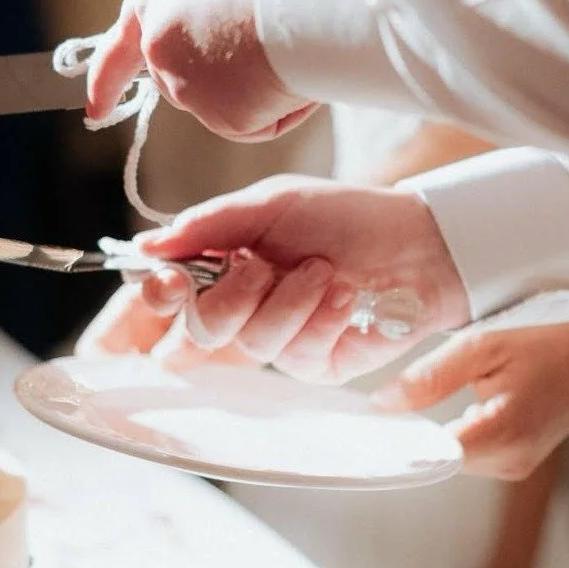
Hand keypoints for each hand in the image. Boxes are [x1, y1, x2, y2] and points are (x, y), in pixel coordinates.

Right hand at [79, 174, 468, 381]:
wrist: (419, 241)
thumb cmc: (346, 215)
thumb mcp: (272, 203)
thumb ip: (210, 224)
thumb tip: (149, 244)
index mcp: (220, 264)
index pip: (163, 297)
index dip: (151, 301)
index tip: (168, 282)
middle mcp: (240, 306)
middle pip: (197, 331)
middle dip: (229, 296)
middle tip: (261, 263)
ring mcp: (276, 339)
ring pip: (248, 342)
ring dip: (287, 300)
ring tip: (323, 270)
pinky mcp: (314, 364)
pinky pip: (294, 355)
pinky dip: (320, 318)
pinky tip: (345, 296)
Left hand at [85, 0, 318, 140]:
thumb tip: (241, 15)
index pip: (131, 24)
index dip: (113, 68)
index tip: (95, 103)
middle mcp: (158, 17)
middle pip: (166, 69)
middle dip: (161, 89)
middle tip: (135, 107)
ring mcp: (175, 65)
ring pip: (215, 100)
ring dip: (254, 89)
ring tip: (292, 51)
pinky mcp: (205, 105)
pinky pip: (251, 123)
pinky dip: (279, 110)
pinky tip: (296, 77)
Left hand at [377, 318, 568, 478]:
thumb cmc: (543, 346)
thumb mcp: (481, 347)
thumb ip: (430, 377)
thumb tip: (383, 403)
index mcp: (502, 432)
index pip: (432, 455)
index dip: (400, 441)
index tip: (375, 426)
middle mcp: (512, 459)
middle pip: (441, 457)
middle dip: (420, 432)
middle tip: (404, 400)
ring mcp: (518, 465)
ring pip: (456, 457)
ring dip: (443, 432)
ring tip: (449, 396)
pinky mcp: (520, 462)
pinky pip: (474, 454)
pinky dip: (462, 434)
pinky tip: (469, 406)